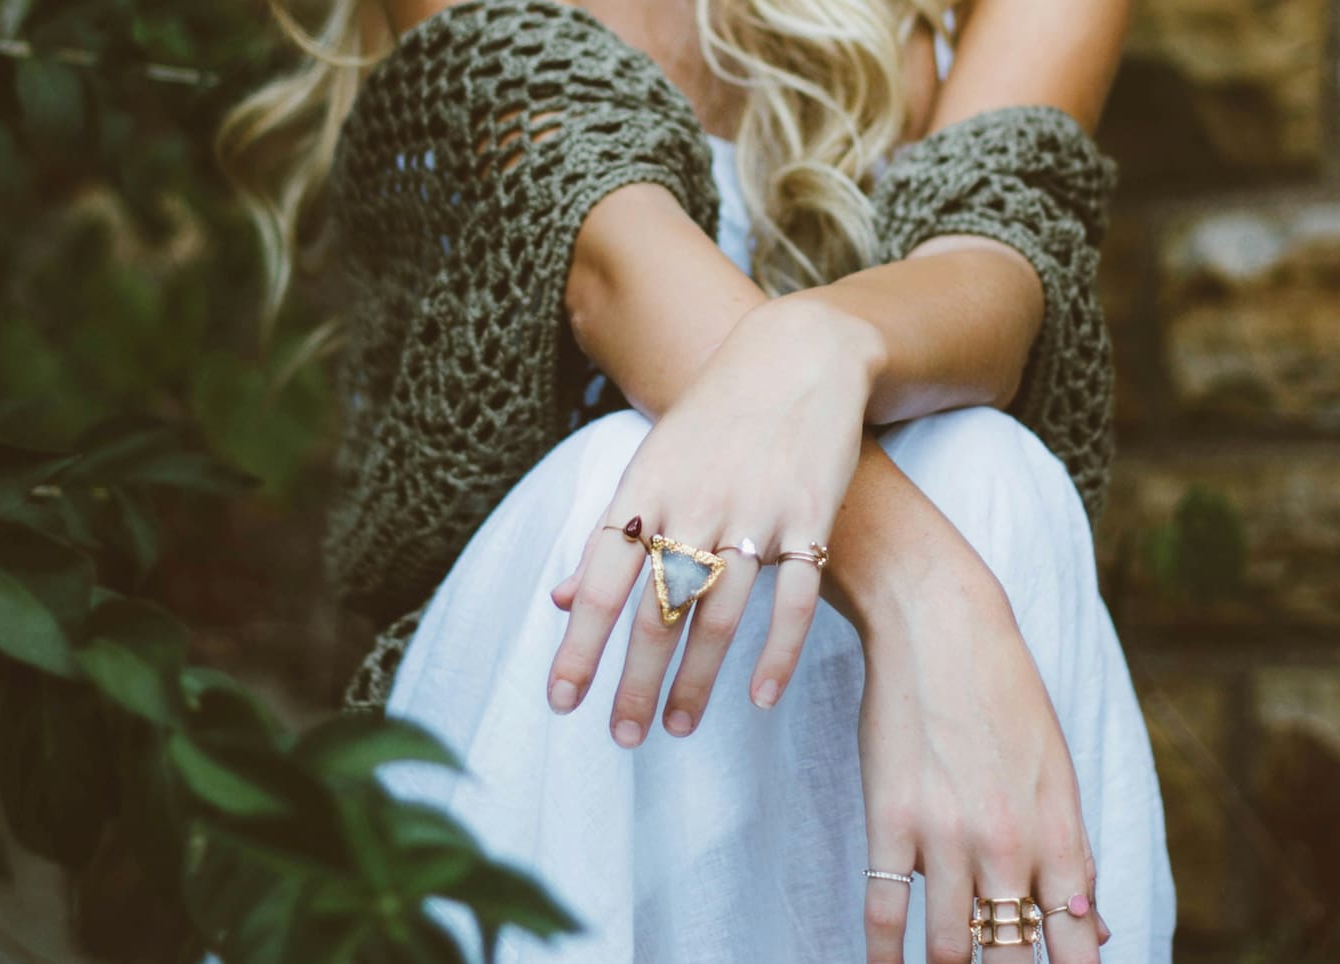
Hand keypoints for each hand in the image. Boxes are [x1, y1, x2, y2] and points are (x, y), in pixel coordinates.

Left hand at [545, 298, 883, 745]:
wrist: (796, 356)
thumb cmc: (712, 419)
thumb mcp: (649, 465)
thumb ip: (609, 536)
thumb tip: (560, 600)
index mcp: (645, 491)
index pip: (601, 584)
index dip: (579, 646)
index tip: (562, 702)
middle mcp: (694, 504)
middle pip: (656, 611)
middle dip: (633, 682)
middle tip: (621, 738)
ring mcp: (754, 511)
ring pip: (719, 615)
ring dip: (696, 680)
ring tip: (679, 727)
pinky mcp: (810, 516)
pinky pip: (794, 598)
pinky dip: (778, 652)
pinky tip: (761, 698)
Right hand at [856, 542, 1110, 962]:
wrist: (940, 626)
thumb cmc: (1003, 693)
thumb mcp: (1056, 770)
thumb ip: (1072, 852)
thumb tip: (1094, 926)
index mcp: (1060, 834)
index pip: (1078, 944)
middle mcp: (1009, 846)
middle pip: (1011, 958)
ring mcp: (947, 837)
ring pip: (949, 948)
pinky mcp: (891, 820)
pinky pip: (885, 912)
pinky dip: (883, 954)